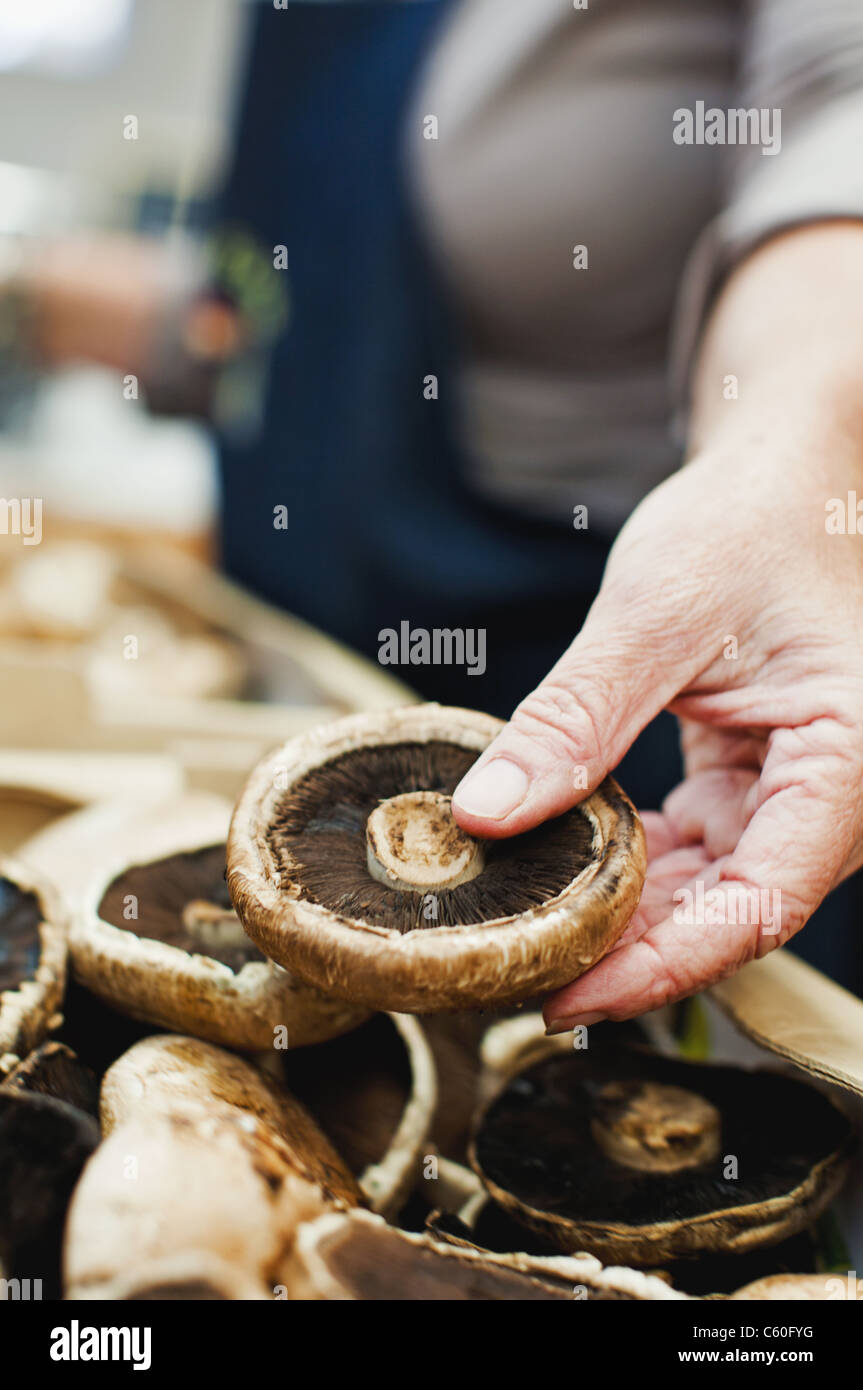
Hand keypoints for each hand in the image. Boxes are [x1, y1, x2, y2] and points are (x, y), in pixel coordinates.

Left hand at [451, 435, 862, 1030]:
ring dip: (625, 913)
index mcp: (849, 761)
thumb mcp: (655, 614)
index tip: (564, 996)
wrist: (788, 476)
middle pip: (731, 912)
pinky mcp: (760, 779)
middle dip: (628, 951)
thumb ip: (575, 719)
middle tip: (517, 969)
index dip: (660, 966)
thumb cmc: (751, 521)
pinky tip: (564, 866)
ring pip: (711, 890)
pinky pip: (699, 849)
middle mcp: (839, 794)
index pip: (757, 905)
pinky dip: (633, 864)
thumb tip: (487, 814)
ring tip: (528, 929)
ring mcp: (798, 792)